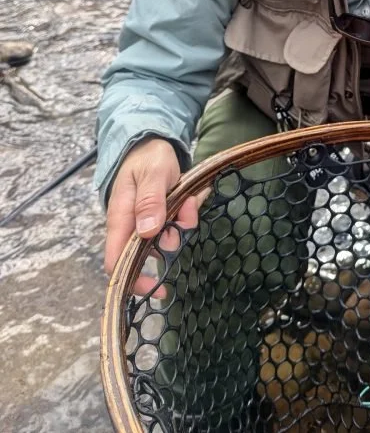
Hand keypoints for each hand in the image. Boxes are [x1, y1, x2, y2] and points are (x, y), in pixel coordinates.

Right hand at [104, 137, 196, 293]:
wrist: (153, 143)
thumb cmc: (148, 158)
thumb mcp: (152, 174)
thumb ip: (150, 201)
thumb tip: (147, 232)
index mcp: (121, 218)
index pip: (116, 261)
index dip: (133, 280)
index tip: (156, 289)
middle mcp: (130, 226)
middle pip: (148, 254)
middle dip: (172, 240)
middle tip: (187, 214)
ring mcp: (145, 223)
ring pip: (167, 239)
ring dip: (182, 223)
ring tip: (188, 198)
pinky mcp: (160, 218)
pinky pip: (176, 226)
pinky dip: (186, 215)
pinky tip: (189, 198)